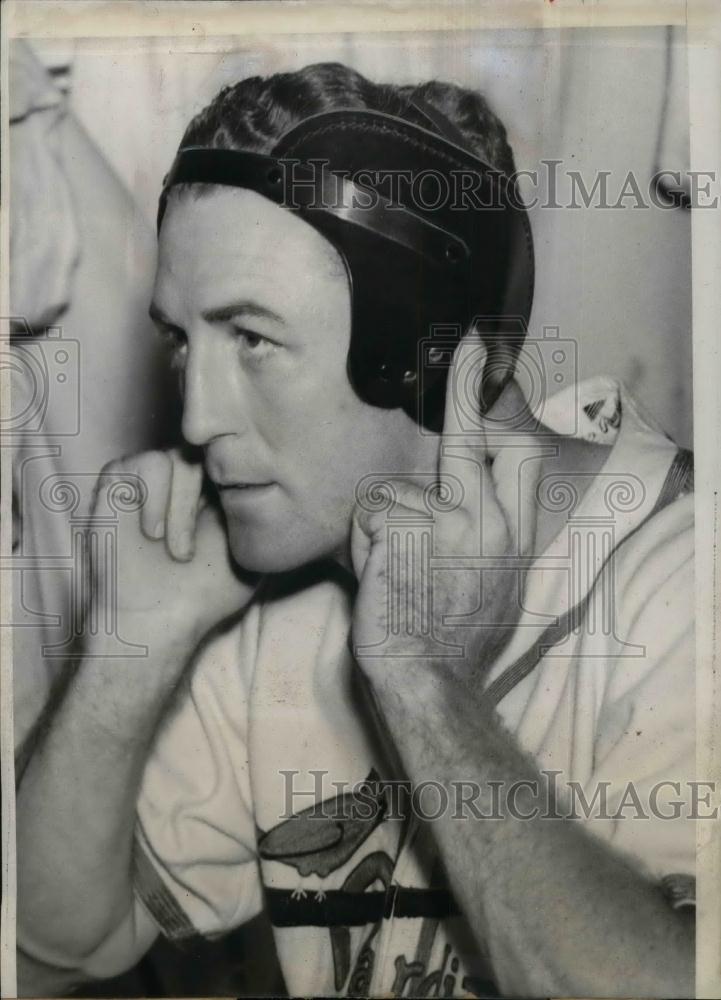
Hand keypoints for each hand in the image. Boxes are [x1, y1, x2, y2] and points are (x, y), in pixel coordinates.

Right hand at [89, 448, 258, 654]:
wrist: (153, 617)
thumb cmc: (205, 593)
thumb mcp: (255, 551)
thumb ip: (267, 511)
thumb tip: (277, 477)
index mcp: (221, 488)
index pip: (238, 455)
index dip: (238, 481)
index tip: (229, 527)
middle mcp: (189, 477)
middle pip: (209, 452)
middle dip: (203, 505)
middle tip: (189, 553)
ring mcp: (154, 476)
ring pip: (180, 457)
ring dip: (180, 508)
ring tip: (174, 550)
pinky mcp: (120, 478)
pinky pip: (148, 462)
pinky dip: (154, 498)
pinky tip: (152, 533)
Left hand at [351, 334, 543, 689]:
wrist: (429, 681)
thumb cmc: (459, 641)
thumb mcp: (502, 588)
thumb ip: (494, 538)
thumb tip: (486, 501)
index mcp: (514, 535)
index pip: (520, 456)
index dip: (503, 418)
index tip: (492, 383)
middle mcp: (486, 522)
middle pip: (471, 439)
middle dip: (465, 388)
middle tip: (465, 350)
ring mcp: (444, 525)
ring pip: (397, 490)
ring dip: (384, 521)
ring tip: (392, 567)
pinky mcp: (402, 533)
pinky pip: (370, 515)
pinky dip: (363, 540)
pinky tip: (374, 572)